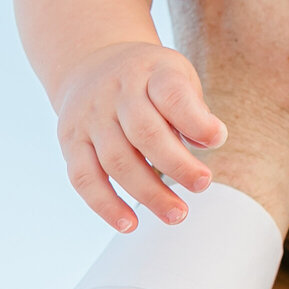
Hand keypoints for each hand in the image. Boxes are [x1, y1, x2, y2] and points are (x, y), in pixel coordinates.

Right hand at [54, 41, 228, 232]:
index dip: (196, 121)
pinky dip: (106, 205)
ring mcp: (89, 117)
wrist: (92, 64)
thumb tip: (210, 141)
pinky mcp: (70, 141)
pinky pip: (84, 177)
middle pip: (144, 132)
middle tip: (202, 185)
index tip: (218, 140)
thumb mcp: (177, 77)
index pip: (172, 94)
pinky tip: (130, 225)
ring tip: (177, 214)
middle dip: (177, 164)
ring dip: (148, 194)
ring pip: (116, 160)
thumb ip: (194, 108)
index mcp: (149, 72)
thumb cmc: (149, 80)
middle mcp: (115, 92)